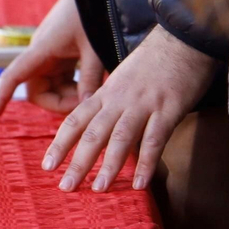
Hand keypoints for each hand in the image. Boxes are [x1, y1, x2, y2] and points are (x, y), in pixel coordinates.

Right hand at [0, 0, 103, 119]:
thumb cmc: (90, 14)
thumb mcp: (94, 49)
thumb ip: (90, 78)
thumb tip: (86, 108)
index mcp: (40, 51)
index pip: (12, 78)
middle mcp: (39, 55)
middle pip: (37, 92)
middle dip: (59, 104)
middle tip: (87, 104)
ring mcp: (49, 57)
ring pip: (51, 89)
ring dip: (71, 96)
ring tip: (96, 91)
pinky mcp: (59, 57)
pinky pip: (61, 81)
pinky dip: (75, 88)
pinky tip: (94, 84)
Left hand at [44, 26, 214, 192]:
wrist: (181, 39)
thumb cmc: (153, 63)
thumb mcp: (123, 80)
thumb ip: (111, 103)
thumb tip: (102, 127)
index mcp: (105, 94)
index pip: (75, 121)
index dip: (60, 144)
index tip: (47, 165)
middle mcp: (118, 100)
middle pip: (92, 134)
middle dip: (77, 162)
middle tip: (65, 187)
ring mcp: (142, 105)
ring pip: (119, 139)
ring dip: (108, 166)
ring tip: (97, 189)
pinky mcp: (168, 110)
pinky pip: (154, 140)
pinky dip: (146, 162)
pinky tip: (140, 184)